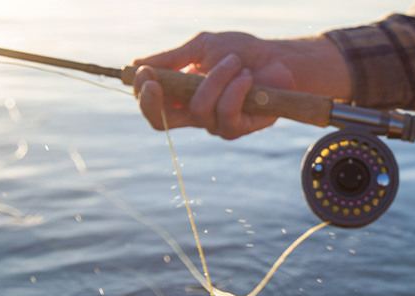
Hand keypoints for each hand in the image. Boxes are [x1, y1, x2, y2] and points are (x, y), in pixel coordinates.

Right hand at [133, 32, 350, 138]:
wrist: (278, 59)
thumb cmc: (240, 52)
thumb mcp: (201, 48)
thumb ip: (171, 58)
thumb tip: (135, 63)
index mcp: (181, 96)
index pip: (152, 106)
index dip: (141, 93)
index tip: (142, 71)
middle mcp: (194, 114)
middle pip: (160, 121)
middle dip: (152, 100)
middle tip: (153, 79)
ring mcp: (215, 124)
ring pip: (198, 108)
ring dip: (216, 78)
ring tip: (235, 61)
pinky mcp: (238, 128)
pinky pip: (226, 112)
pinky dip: (236, 89)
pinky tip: (247, 76)